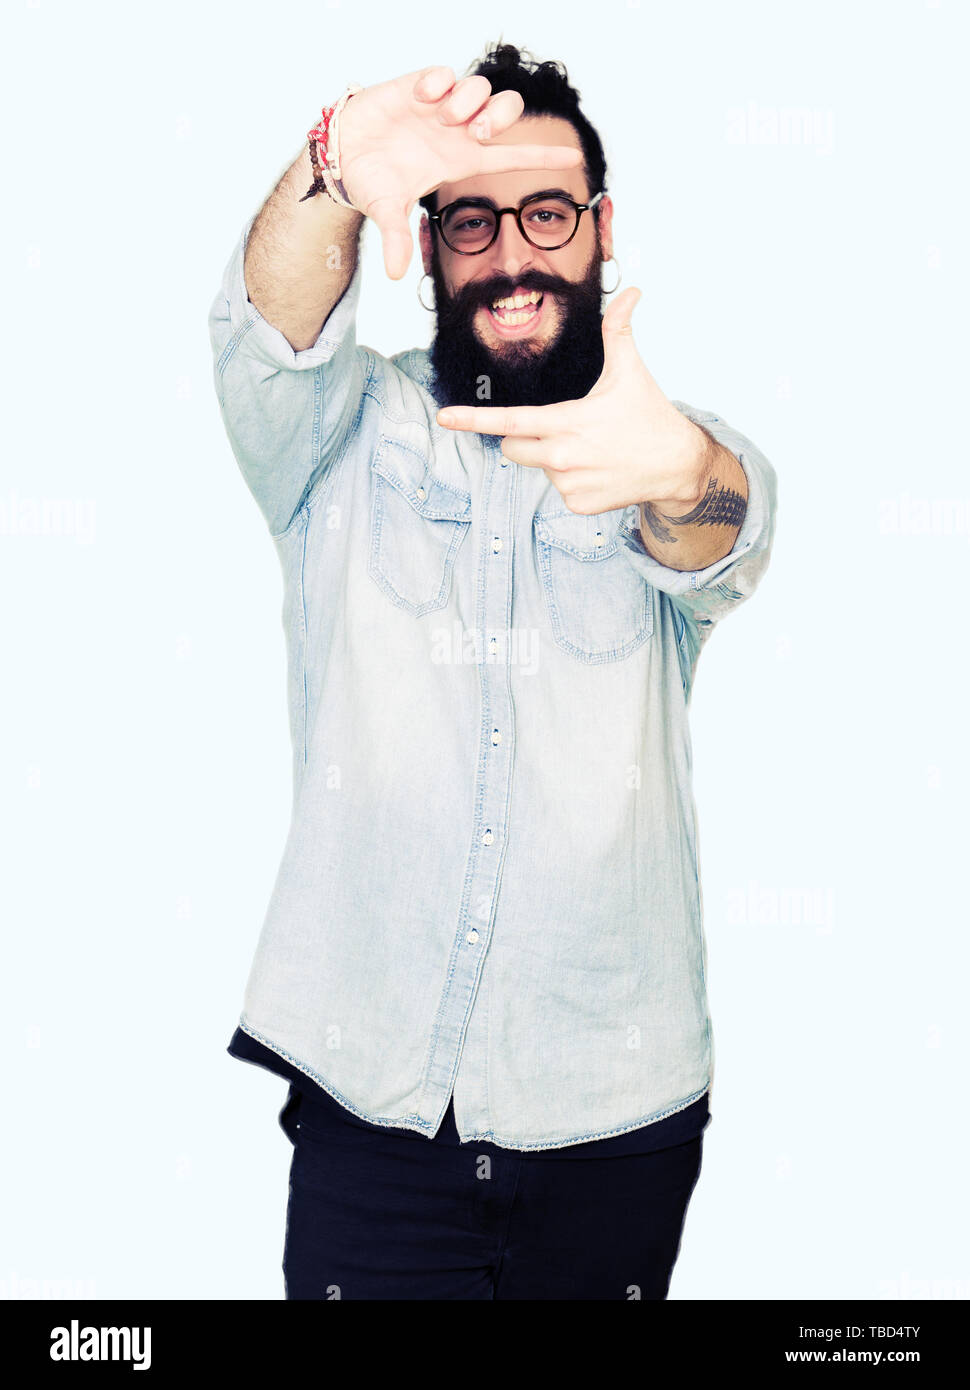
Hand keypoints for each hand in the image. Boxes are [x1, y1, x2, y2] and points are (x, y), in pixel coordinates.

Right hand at [336, 66, 582, 279]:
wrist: (341, 153)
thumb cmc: (370, 180)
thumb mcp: (385, 211)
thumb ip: (396, 238)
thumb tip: (395, 274)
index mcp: (460, 161)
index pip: (511, 158)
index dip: (543, 156)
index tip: (575, 156)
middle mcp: (457, 132)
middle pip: (504, 112)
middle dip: (500, 117)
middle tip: (477, 131)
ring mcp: (440, 107)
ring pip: (479, 88)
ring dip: (469, 101)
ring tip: (443, 116)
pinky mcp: (418, 86)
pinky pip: (444, 73)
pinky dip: (439, 82)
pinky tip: (422, 98)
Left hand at [435, 288, 710, 514]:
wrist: (677, 465)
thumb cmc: (650, 415)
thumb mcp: (631, 372)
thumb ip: (619, 331)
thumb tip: (632, 291)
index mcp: (567, 422)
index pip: (508, 421)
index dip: (472, 419)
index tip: (444, 418)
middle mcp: (562, 457)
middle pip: (511, 447)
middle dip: (521, 437)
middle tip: (560, 428)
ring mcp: (568, 485)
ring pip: (537, 467)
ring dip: (552, 458)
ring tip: (592, 449)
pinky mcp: (577, 505)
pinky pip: (557, 489)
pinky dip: (572, 480)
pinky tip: (599, 470)